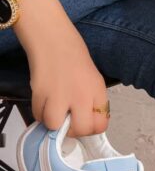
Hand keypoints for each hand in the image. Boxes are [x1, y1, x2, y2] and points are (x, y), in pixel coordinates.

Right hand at [15, 0, 107, 135]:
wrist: (53, 39)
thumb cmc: (76, 61)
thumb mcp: (96, 83)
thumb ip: (96, 105)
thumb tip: (91, 124)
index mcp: (97, 94)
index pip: (100, 126)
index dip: (92, 128)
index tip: (85, 122)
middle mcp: (80, 96)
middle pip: (79, 129)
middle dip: (74, 130)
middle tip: (69, 121)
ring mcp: (59, 95)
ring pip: (55, 125)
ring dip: (54, 123)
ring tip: (55, 112)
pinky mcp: (39, 92)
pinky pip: (38, 114)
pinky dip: (40, 114)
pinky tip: (45, 105)